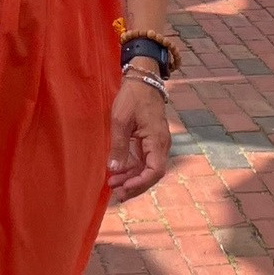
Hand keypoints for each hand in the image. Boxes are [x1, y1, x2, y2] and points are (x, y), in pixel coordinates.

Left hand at [107, 75, 170, 202]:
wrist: (142, 81)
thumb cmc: (132, 98)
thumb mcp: (120, 121)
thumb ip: (119, 146)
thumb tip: (115, 169)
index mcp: (157, 141)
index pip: (155, 170)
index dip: (140, 182)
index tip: (123, 188)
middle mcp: (161, 145)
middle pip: (151, 173)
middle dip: (134, 185)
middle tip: (115, 193)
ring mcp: (156, 144)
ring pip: (147, 168)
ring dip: (131, 178)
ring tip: (113, 185)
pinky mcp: (149, 141)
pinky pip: (143, 160)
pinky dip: (132, 168)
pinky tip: (118, 173)